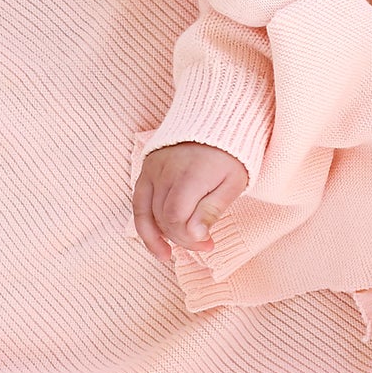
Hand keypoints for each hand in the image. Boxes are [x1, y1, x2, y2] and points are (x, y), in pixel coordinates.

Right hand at [133, 142, 248, 263]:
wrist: (216, 120)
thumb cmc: (230, 154)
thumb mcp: (233, 183)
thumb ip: (212, 209)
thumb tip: (195, 236)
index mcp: (190, 174)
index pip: (176, 217)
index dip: (189, 237)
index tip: (208, 244)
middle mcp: (165, 171)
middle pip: (162, 218)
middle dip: (182, 238)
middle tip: (203, 245)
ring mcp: (152, 169)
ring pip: (147, 212)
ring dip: (162, 235)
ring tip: (174, 252)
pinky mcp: (146, 169)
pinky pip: (138, 202)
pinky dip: (144, 224)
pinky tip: (156, 242)